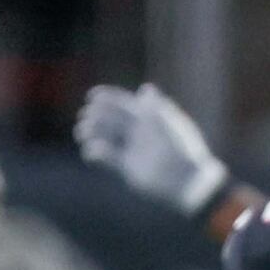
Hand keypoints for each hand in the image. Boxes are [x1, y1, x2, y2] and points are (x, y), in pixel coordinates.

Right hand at [74, 81, 232, 219]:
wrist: (187, 182)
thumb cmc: (183, 150)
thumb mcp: (170, 126)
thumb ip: (157, 107)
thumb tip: (145, 88)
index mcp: (149, 118)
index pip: (123, 103)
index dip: (107, 98)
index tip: (91, 96)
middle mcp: (139, 133)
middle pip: (111, 119)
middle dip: (95, 116)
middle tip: (85, 116)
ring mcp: (133, 150)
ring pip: (106, 137)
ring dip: (91, 133)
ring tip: (82, 133)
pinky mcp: (128, 168)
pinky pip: (107, 158)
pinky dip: (96, 153)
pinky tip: (92, 151)